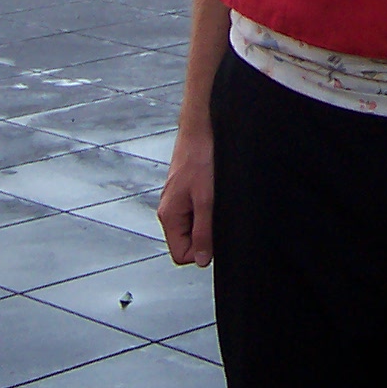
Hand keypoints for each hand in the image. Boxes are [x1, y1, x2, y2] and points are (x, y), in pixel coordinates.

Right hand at [158, 117, 214, 266]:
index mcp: (169, 215)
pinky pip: (198, 210)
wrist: (202, 128)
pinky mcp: (188, 190)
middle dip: (205, 234)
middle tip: (217, 213)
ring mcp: (179, 199)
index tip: (214, 236)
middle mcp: (170, 209)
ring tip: (216, 199)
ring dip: (209, 219)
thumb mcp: (206, 200)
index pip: (180, 254)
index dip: (200, 251)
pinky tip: (215, 191)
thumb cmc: (200, 157)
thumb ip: (203, 232)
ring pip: (195, 225)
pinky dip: (209, 206)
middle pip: (187, 241)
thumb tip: (201, 259)